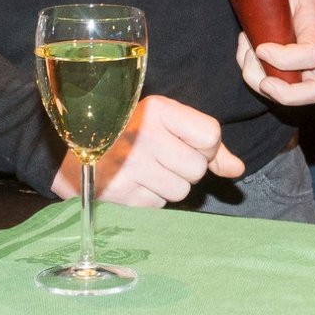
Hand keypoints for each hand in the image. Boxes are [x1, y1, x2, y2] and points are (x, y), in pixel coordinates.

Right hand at [50, 95, 244, 207]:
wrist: (78, 155)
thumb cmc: (132, 135)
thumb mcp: (168, 125)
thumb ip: (207, 145)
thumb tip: (236, 169)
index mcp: (158, 109)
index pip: (210, 135)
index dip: (207, 147)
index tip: (190, 144)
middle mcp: (143, 133)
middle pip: (197, 168)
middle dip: (186, 169)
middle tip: (162, 159)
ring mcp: (129, 165)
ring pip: (181, 191)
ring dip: (169, 186)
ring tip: (147, 171)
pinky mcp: (120, 193)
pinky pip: (159, 205)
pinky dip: (152, 199)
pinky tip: (135, 184)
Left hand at [233, 0, 314, 105]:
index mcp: (314, 24)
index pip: (310, 55)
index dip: (284, 59)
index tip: (260, 47)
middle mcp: (313, 48)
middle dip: (284, 93)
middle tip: (261, 78)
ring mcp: (302, 60)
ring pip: (294, 93)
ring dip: (262, 83)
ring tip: (246, 55)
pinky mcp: (287, 64)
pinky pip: (276, 82)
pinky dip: (254, 73)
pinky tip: (246, 49)